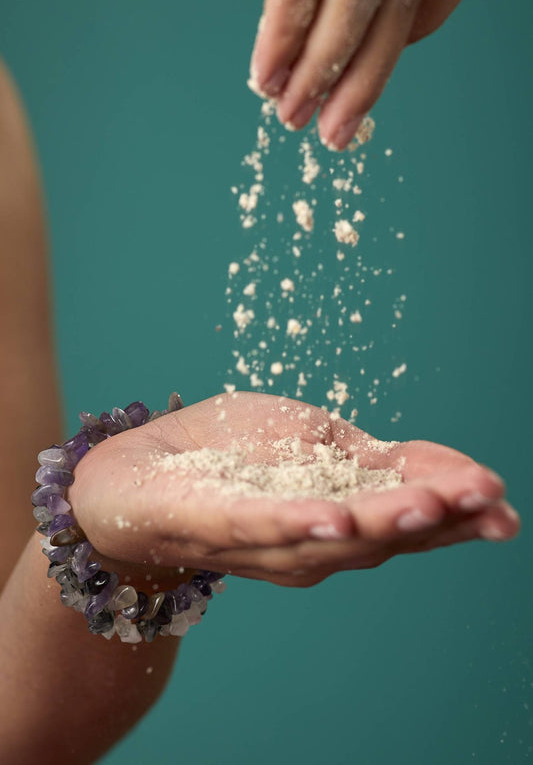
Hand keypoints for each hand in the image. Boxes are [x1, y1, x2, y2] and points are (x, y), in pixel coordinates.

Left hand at [68, 393, 518, 587]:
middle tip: (492, 501)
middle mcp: (316, 534)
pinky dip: (303, 524)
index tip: (498, 490)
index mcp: (341, 503)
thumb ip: (362, 455)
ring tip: (433, 505)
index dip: (454, 497)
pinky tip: (336, 517)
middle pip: (387, 529)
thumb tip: (427, 464)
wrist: (136, 472)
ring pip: (337, 535)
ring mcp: (271, 535)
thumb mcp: (308, 438)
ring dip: (386, 520)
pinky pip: (266, 528)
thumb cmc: (223, 454)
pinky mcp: (221, 524)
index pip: (408, 500)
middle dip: (441, 514)